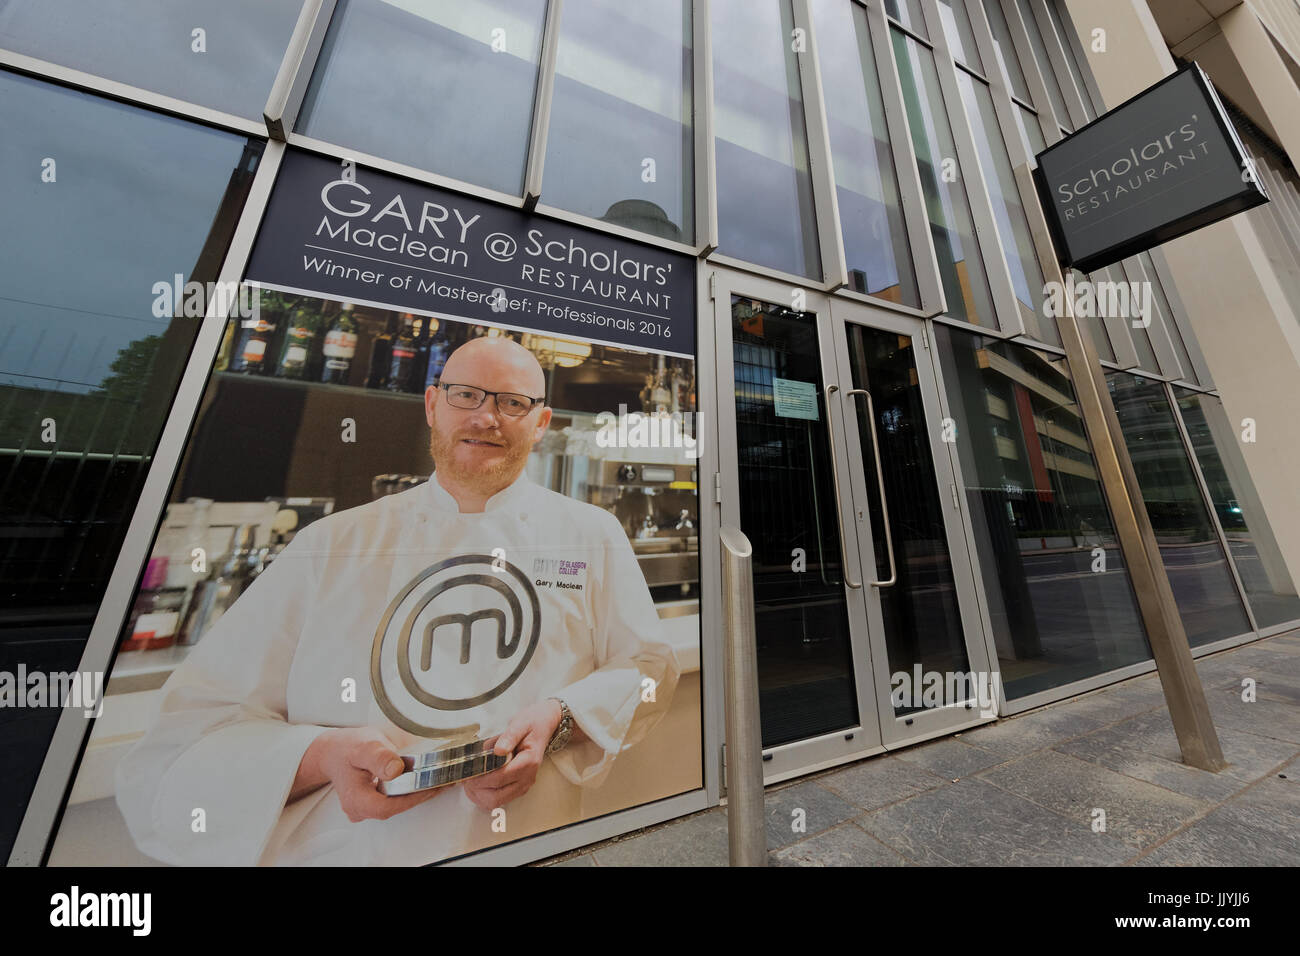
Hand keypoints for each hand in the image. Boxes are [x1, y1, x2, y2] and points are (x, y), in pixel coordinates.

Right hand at [297, 727, 449, 822]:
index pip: (387, 807)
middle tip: (442, 780)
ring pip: (396, 805)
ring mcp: (366, 809)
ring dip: (417, 793)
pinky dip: (410, 790)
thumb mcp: (363, 746)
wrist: (334, 751)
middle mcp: (359, 809)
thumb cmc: (346, 748)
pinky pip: (394, 801)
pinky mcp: (373, 804)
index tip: (431, 786)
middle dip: (419, 795)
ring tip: (438, 779)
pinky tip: (424, 781)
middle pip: (394, 808)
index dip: (411, 799)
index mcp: (354, 799)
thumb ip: (378, 757)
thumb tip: (395, 769)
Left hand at [462, 700, 561, 811]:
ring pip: (497, 802)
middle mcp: (527, 777)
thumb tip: (498, 750)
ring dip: (479, 796)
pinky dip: (485, 797)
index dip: (480, 779)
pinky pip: (500, 800)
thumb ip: (509, 736)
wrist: (544, 725)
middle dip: (477, 790)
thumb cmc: (531, 724)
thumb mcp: (520, 723)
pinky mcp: (519, 787)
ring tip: (469, 782)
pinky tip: (477, 786)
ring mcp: (524, 785)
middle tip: (466, 778)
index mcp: (528, 762)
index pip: (500, 778)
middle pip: (497, 796)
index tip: (467, 774)